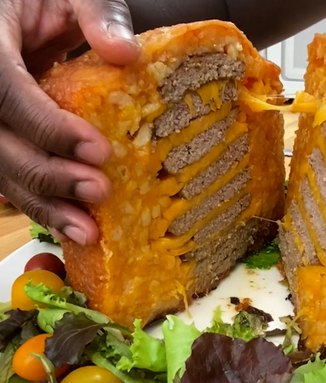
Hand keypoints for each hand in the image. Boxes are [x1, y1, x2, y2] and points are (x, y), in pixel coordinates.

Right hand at [0, 0, 139, 244]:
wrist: (14, 9)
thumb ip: (95, 13)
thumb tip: (126, 54)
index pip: (6, 93)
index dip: (49, 128)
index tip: (98, 152)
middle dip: (49, 176)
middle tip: (98, 193)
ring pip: (1, 172)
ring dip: (44, 206)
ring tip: (88, 232)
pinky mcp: (1, 139)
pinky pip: (11, 177)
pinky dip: (41, 203)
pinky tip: (71, 224)